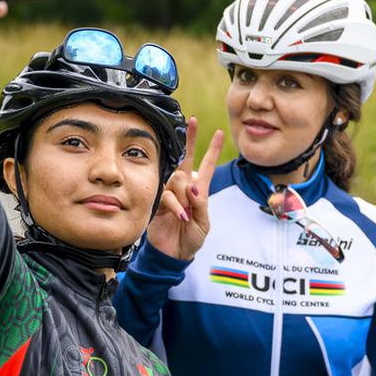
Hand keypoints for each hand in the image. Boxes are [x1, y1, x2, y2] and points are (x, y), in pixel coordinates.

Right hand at [147, 118, 225, 260]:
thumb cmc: (191, 238)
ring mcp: (170, 193)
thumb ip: (201, 204)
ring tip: (186, 215)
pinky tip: (180, 216)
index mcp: (198, 190)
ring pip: (178, 179)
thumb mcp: (203, 223)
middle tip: (192, 121)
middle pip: (186, 159)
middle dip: (190, 139)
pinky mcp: (157, 202)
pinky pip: (167, 195)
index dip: (212, 149)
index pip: (205, 166)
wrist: (173, 254)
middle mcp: (183, 188)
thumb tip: (192, 186)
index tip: (217, 132)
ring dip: (185, 196)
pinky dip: (176, 205)